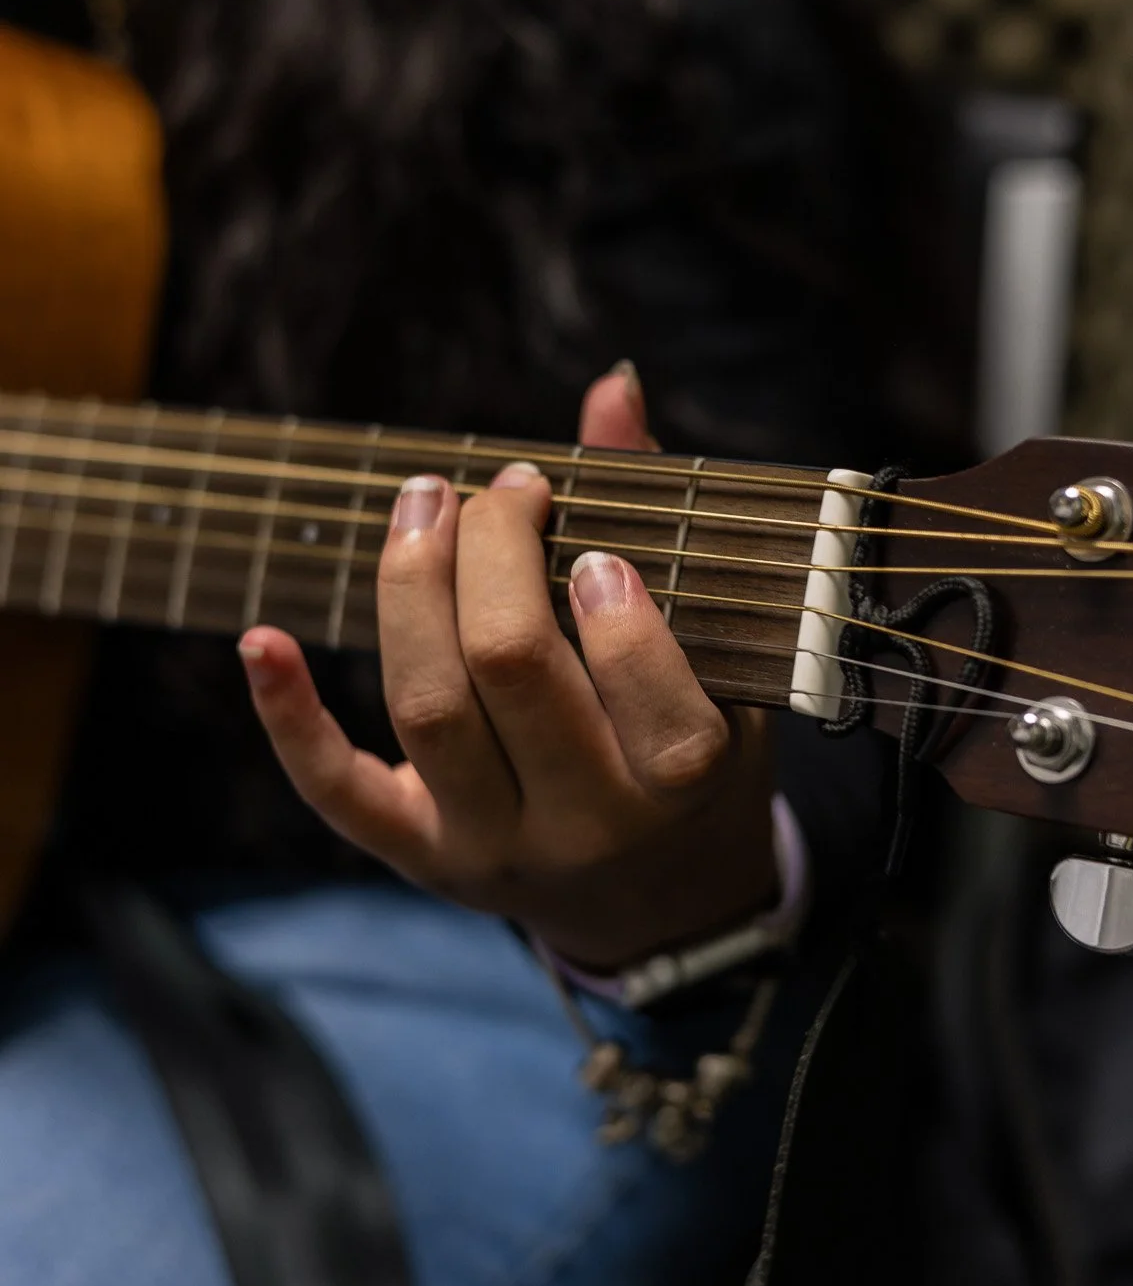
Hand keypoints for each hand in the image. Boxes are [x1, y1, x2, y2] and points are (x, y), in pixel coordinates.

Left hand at [239, 365, 776, 966]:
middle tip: (504, 491)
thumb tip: (612, 383)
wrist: (660, 902)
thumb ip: (660, 519)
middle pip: (511, 669)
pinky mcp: (420, 857)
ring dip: (410, 589)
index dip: (611, 603)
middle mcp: (586, 821)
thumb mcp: (719, 659)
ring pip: (427, 709)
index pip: (646, 688)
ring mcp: (493, 846)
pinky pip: (340, 792)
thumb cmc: (694, 756)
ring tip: (424, 504)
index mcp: (682, 778)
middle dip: (495, 553)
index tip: (593, 546)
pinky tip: (259, 641)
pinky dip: (289, 717)